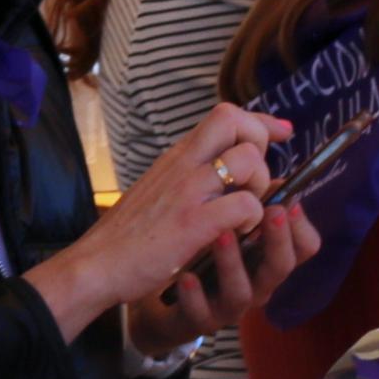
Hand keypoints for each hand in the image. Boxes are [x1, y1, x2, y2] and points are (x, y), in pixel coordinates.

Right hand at [25, 101, 284, 339]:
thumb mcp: (158, 188)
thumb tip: (227, 165)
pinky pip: (245, 205)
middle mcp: (183, 164)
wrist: (96, 264)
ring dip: (258, 187)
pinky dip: (251, 219)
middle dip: (261, 150)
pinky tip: (235, 233)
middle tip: (255, 183)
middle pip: (237, 124)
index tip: (281, 134)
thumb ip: (189, 173)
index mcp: (177, 156)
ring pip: (248, 162)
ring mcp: (189, 192)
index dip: (260, 121)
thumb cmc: (128, 234)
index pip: (226, 114)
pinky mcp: (194, 223)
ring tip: (244, 213)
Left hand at [129, 197, 322, 354]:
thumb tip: (273, 163)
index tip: (291, 200)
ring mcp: (228, 304)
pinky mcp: (199, 319)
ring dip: (233, 263)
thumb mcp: (227, 217)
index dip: (302, 227)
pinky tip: (185, 277)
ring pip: (242, 293)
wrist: (160, 290)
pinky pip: (201, 311)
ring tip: (221, 235)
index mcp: (267, 256)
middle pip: (281, 267)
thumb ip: (252, 196)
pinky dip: (194, 295)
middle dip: (279, 240)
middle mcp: (256, 282)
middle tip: (272, 211)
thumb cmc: (202, 247)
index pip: (304, 247)